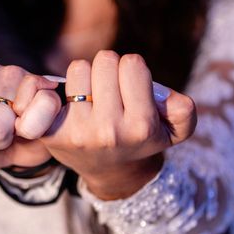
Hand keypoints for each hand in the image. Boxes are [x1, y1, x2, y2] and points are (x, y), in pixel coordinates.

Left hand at [15, 51, 196, 198]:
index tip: (131, 86)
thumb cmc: (142, 140)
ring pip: (78, 69)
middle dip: (109, 70)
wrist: (111, 171)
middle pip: (105, 61)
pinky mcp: (52, 133)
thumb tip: (162, 95)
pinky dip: (60, 90)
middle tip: (110, 90)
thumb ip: (184, 109)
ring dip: (85, 78)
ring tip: (92, 97)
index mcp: (140, 126)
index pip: (132, 64)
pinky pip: (50, 89)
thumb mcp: (175, 130)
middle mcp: (109, 130)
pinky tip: (69, 105)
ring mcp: (78, 132)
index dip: (132, 70)